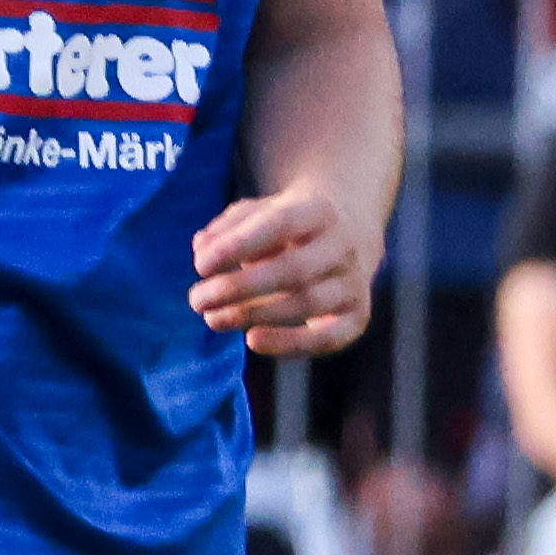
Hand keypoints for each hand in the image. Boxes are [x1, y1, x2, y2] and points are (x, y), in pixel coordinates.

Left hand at [189, 180, 374, 360]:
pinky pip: (330, 337)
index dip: (238, 245)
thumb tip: (202, 248)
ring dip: (254, 314)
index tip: (199, 266)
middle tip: (197, 299)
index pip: (281, 224)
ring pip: (308, 302)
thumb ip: (227, 227)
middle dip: (239, 287)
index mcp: (319, 211)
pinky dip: (291, 343)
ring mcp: (355, 281)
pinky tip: (252, 340)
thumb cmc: (286, 227)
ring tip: (212, 319)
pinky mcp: (358, 314)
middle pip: (294, 270)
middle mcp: (344, 245)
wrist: (348, 234)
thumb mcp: (258, 213)